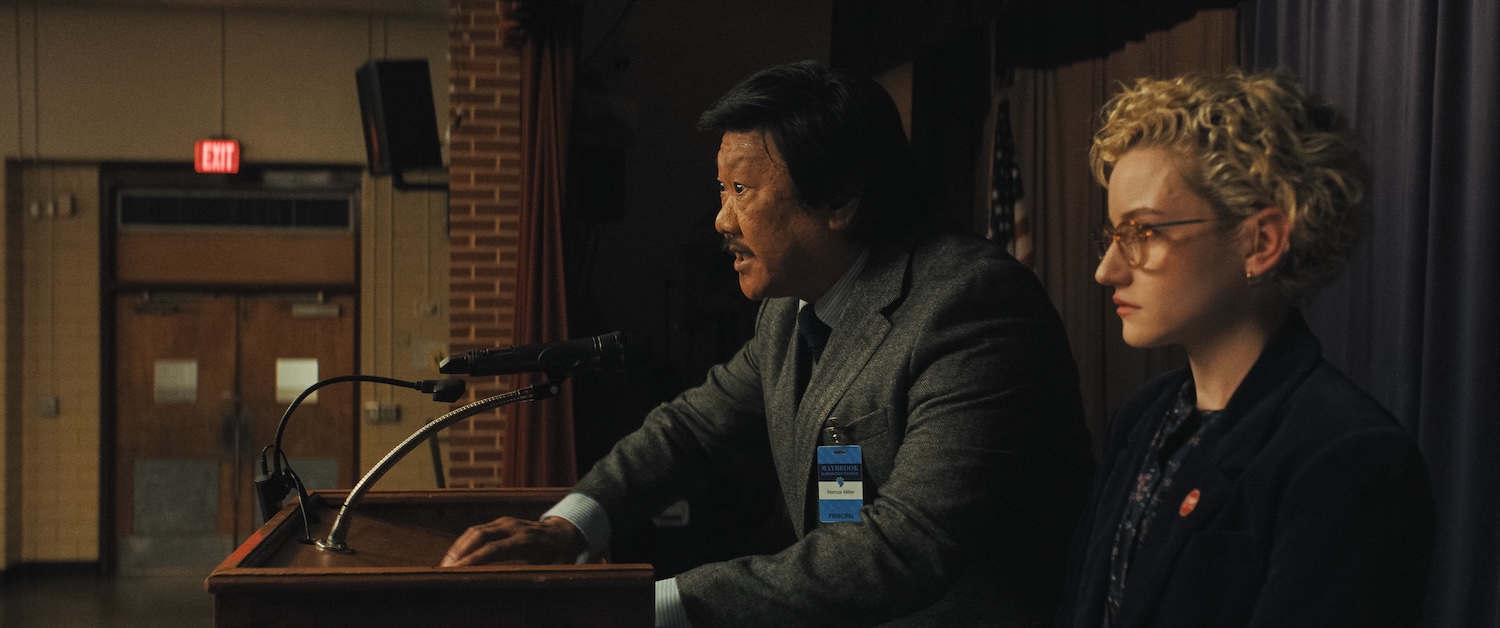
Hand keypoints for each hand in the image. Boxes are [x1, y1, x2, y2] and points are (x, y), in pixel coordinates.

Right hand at [439, 516, 586, 566]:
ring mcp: (505, 522)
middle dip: (459, 552)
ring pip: (474, 531)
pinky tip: (455, 558)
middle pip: (479, 535)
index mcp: (526, 541)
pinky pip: (477, 530)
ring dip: (457, 548)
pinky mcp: (499, 522)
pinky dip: (463, 543)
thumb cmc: (559, 556)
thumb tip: (532, 600)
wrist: (565, 532)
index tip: (457, 570)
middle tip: (442, 571)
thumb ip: (541, 580)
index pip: (495, 548)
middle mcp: (513, 527)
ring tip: (444, 566)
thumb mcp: (555, 570)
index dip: (474, 559)